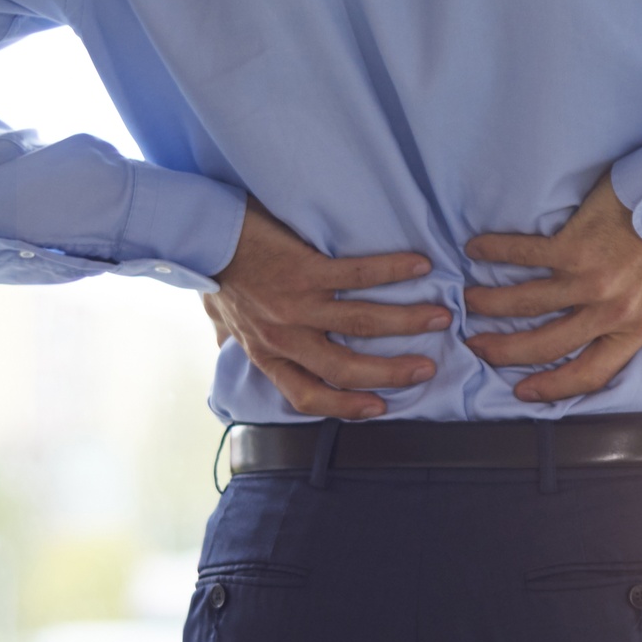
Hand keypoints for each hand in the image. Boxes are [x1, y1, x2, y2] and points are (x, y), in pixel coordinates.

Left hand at [205, 201, 448, 419]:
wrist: (201, 234)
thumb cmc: (213, 271)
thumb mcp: (218, 315)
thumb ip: (230, 334)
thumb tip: (227, 345)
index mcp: (266, 352)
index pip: (307, 395)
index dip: (345, 408)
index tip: (380, 407)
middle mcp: (284, 336)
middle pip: (345, 367)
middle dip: (392, 372)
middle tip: (427, 369)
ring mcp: (296, 304)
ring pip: (361, 323)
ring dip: (405, 322)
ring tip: (440, 317)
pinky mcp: (305, 270)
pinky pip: (356, 275)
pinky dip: (391, 271)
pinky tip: (419, 266)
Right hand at [463, 174, 641, 403]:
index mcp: (639, 326)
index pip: (592, 373)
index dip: (554, 387)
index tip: (523, 391)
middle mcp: (612, 310)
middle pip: (547, 345)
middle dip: (505, 351)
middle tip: (477, 346)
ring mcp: (591, 279)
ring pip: (526, 304)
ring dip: (491, 305)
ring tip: (469, 303)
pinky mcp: (574, 246)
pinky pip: (524, 255)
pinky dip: (495, 252)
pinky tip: (475, 249)